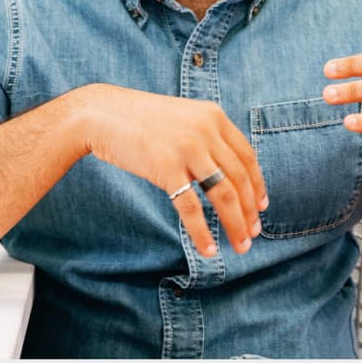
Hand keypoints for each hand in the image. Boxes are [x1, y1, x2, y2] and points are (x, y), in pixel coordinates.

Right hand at [79, 85, 267, 257]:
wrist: (101, 114)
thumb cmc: (139, 119)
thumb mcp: (182, 118)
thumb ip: (205, 137)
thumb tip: (224, 173)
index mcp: (213, 116)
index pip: (247, 156)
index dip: (258, 184)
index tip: (260, 206)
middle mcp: (206, 130)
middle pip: (240, 178)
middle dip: (249, 211)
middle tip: (253, 233)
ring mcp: (187, 148)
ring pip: (224, 194)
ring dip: (235, 224)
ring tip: (241, 245)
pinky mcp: (166, 167)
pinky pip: (191, 207)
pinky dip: (202, 232)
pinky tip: (208, 249)